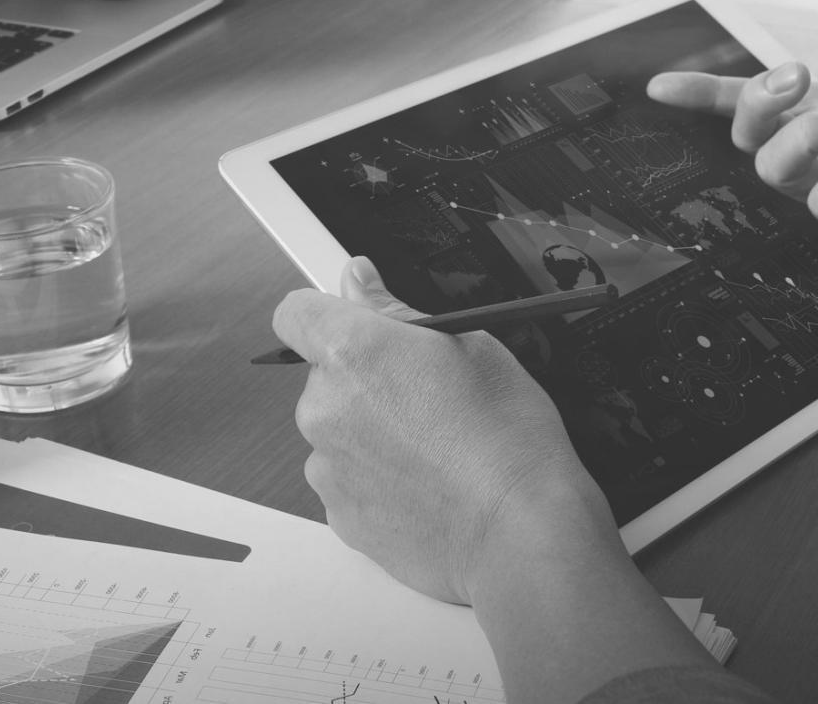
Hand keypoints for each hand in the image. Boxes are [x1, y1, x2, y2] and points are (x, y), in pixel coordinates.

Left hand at [272, 257, 611, 603]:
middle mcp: (324, 409)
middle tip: (426, 394)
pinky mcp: (339, 516)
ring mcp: (327, 468)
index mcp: (351, 353)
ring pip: (338, 431)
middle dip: (365, 379)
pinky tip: (428, 482)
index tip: (359, 323)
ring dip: (371, 431)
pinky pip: (349, 480)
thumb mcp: (472, 343)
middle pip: (324, 376)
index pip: (296, 312)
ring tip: (436, 446)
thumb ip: (396, 311)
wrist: (521, 532)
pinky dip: (378, 478)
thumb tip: (359, 284)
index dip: (326, 312)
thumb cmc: (507, 440)